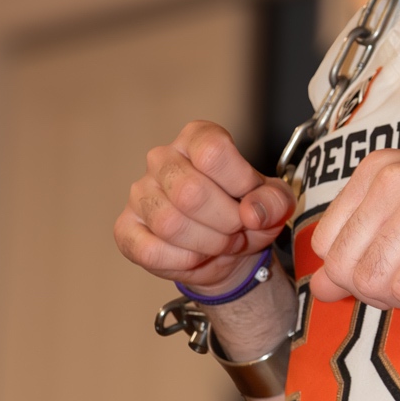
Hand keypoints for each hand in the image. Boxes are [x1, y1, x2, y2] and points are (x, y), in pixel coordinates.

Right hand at [114, 120, 293, 290]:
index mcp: (197, 138)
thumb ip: (273, 201)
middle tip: (236, 231)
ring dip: (207, 244)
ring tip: (220, 243)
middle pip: (190, 192)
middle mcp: (162, 159)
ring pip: (170, 224)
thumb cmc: (244, 213)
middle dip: (225, 222)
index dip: (239, 183)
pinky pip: (149, 250)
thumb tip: (252, 213)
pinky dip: (182, 261)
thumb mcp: (273, 202)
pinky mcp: (126, 228)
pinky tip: (195, 256)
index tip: (249, 201)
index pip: (213, 151)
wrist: (225, 249)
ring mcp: (140, 193)